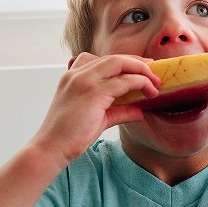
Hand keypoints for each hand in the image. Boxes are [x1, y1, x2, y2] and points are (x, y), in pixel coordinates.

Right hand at [30, 52, 160, 165]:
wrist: (51, 148)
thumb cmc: (70, 136)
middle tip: (155, 71)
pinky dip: (139, 83)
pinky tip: (149, 92)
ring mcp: (84, 81)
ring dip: (141, 70)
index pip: (103, 60)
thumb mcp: (99, 118)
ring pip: (119, 63)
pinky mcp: (93, 93)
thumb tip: (140, 110)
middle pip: (114, 58)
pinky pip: (123, 81)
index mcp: (74, 76)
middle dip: (137, 62)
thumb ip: (119, 110)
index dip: (126, 62)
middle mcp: (77, 74)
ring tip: (155, 82)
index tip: (142, 69)